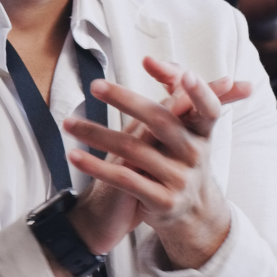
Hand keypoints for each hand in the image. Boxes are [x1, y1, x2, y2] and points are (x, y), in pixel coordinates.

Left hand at [64, 57, 245, 269]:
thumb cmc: (179, 159)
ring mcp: (180, 179)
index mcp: (202, 133)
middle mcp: (195, 154)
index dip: (200, 92)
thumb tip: (155, 62)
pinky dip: (96, 167)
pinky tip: (74, 156)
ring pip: (134, 151)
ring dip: (97, 134)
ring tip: (68, 123)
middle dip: (126, 100)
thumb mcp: (184, 132)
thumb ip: (174, 96)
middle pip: (161, 121)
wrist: (191, 214)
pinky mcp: (163, 200)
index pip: (207, 109)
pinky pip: (125, 180)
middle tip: (95, 85)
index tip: (185, 75)